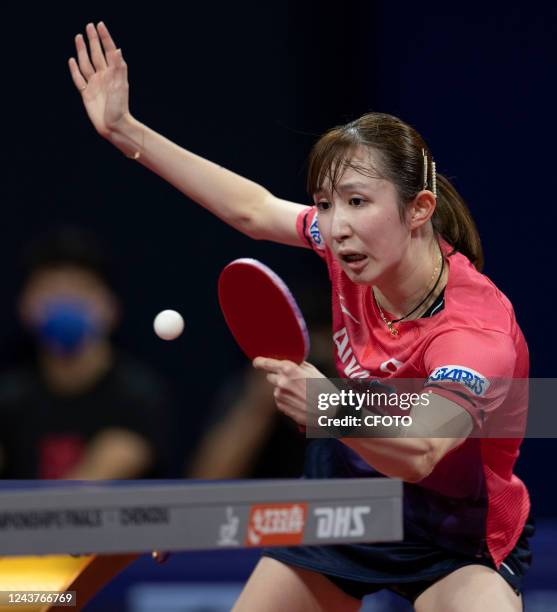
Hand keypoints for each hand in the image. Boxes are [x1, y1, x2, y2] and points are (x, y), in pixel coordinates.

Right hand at [68, 22, 129, 137]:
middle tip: (89, 26)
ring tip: (79, 37)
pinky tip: (72, 60)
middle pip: (96, 54)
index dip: (105, 38)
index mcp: (113, 73)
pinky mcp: (86, 94)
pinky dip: (74, 69)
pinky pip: (78, 78)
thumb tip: (117, 49)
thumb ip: (118, 67)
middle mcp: (103, 77)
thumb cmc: (120, 107)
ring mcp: (94, 85)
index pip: (108, 51)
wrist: (114, 126)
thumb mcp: (121, 86)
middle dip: (93, 40)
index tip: (100, 25)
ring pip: (86, 63)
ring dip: (82, 50)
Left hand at [253, 357, 329, 425]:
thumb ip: (298, 365)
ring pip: (276, 389)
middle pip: (270, 377)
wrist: (329, 411)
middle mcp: (281, 382)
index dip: (259, 362)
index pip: (266, 363)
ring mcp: (280, 396)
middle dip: (278, 378)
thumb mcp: (313, 371)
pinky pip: (280, 400)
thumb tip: (290, 361)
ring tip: (300, 394)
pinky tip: (299, 401)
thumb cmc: (324, 390)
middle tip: (292, 382)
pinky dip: (286, 400)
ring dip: (283, 390)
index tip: (257, 362)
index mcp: (289, 369)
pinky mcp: (281, 407)